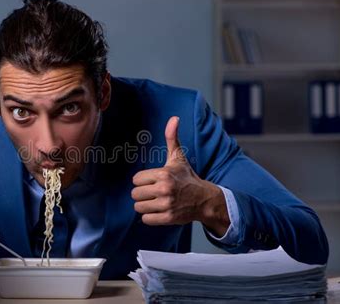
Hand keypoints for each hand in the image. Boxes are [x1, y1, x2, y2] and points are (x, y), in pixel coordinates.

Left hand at [131, 116, 229, 235]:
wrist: (204, 199)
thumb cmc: (187, 177)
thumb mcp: (178, 158)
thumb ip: (172, 138)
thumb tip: (174, 118)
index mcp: (164, 174)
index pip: (136, 179)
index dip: (143, 181)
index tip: (153, 181)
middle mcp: (165, 189)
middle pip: (135, 194)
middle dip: (142, 194)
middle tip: (154, 193)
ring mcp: (167, 205)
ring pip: (139, 207)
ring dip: (145, 206)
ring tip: (156, 202)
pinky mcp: (168, 218)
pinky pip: (146, 219)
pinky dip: (150, 217)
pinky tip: (159, 211)